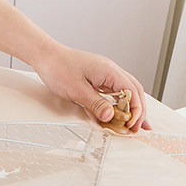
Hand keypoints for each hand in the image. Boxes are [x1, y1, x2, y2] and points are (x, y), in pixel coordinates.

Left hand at [31, 43, 150, 131]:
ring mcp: (106, 74)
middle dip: (139, 110)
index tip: (132, 125)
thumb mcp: (77, 90)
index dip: (135, 110)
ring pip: (127, 91)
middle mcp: (111, 71)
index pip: (132, 91)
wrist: (47, 56)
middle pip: (134, 91)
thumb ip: (95, 103)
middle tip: (137, 129)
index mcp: (109, 71)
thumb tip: (111, 117)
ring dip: (133, 107)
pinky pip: (116, 91)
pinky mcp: (99, 78)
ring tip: (135, 124)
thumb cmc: (59, 69)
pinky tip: (121, 113)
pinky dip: (122, 103)